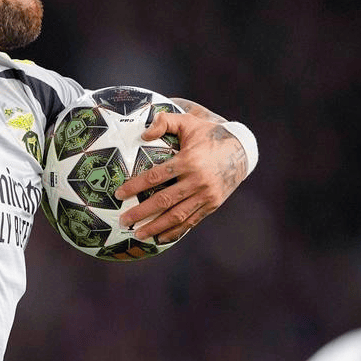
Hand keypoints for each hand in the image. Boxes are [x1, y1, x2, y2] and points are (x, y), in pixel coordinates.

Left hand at [114, 111, 247, 241]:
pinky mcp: (212, 205)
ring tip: (137, 234)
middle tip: (123, 220)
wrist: (242, 150)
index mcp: (189, 160)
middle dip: (141, 212)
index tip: (118, 195)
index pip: (156, 176)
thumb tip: (144, 134)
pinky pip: (191, 222)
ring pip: (177, 216)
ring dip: (155, 227)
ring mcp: (206, 195)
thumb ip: (165, 122)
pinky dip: (175, 232)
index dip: (135, 186)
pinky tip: (159, 238)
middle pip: (164, 201)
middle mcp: (198, 180)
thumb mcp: (188, 122)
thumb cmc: (209, 135)